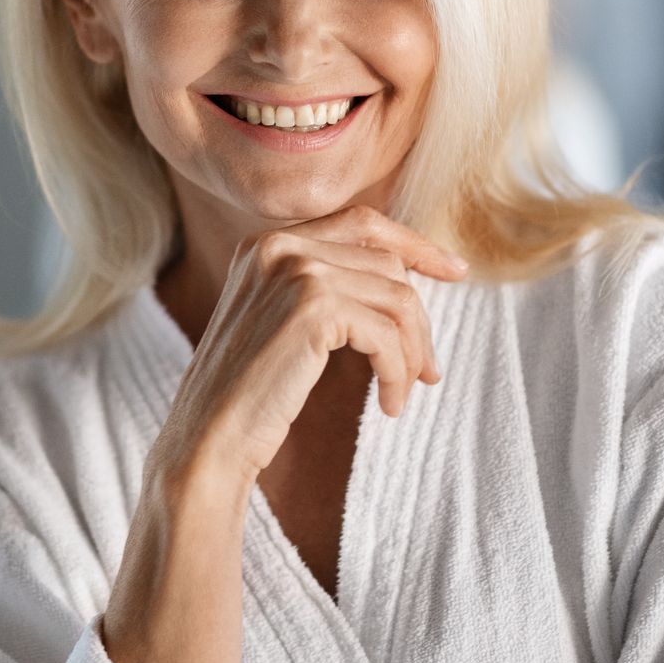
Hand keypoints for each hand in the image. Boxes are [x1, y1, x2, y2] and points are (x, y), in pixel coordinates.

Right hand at [150, 204, 469, 484]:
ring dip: (411, 352)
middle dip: (417, 319)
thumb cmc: (248, 395)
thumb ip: (324, 289)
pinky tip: (389, 405)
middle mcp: (277, 245)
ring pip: (396, 297)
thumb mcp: (282, 324)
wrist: (209, 439)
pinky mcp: (312, 307)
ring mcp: (295, 271)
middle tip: (426, 369)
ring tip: (405, 391)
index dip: (414, 244)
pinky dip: (398, 373)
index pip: (361, 223)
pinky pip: (386, 334)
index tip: (454, 271)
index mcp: (266, 243)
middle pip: (387, 262)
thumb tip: (405, 286)